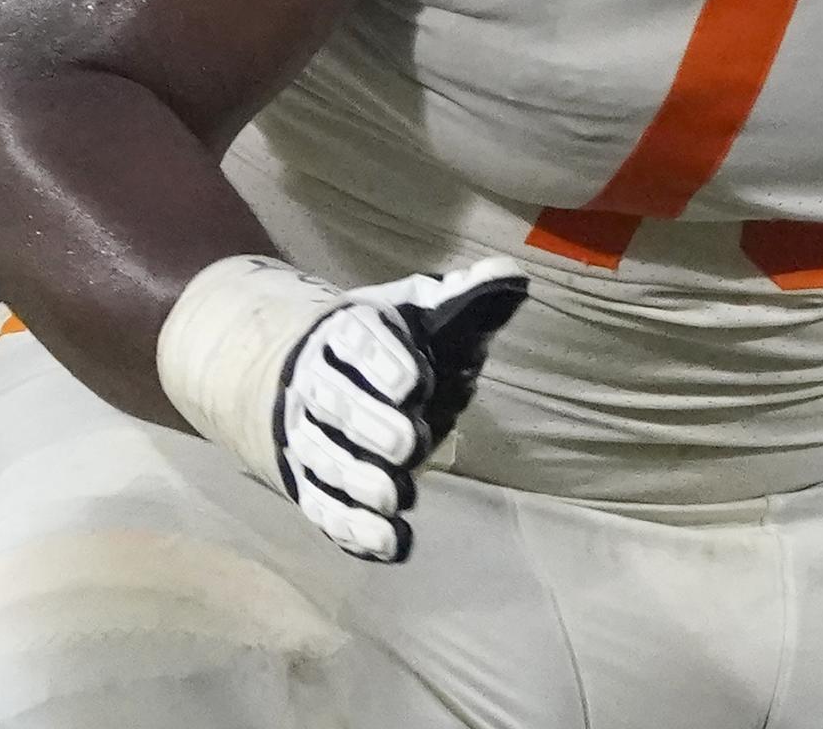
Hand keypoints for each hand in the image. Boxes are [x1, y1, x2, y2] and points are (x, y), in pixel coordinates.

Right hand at [277, 259, 526, 562]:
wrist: (312, 374)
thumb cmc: (388, 342)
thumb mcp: (421, 311)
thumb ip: (465, 300)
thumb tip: (513, 277)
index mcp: (345, 334)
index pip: (356, 342)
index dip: (382, 361)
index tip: (417, 381)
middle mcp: (317, 384)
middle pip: (336, 405)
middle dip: (371, 426)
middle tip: (410, 445)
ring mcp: (309, 437)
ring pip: (325, 459)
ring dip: (359, 480)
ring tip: (396, 497)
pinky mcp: (310, 483)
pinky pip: (323, 507)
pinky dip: (352, 528)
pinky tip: (389, 544)